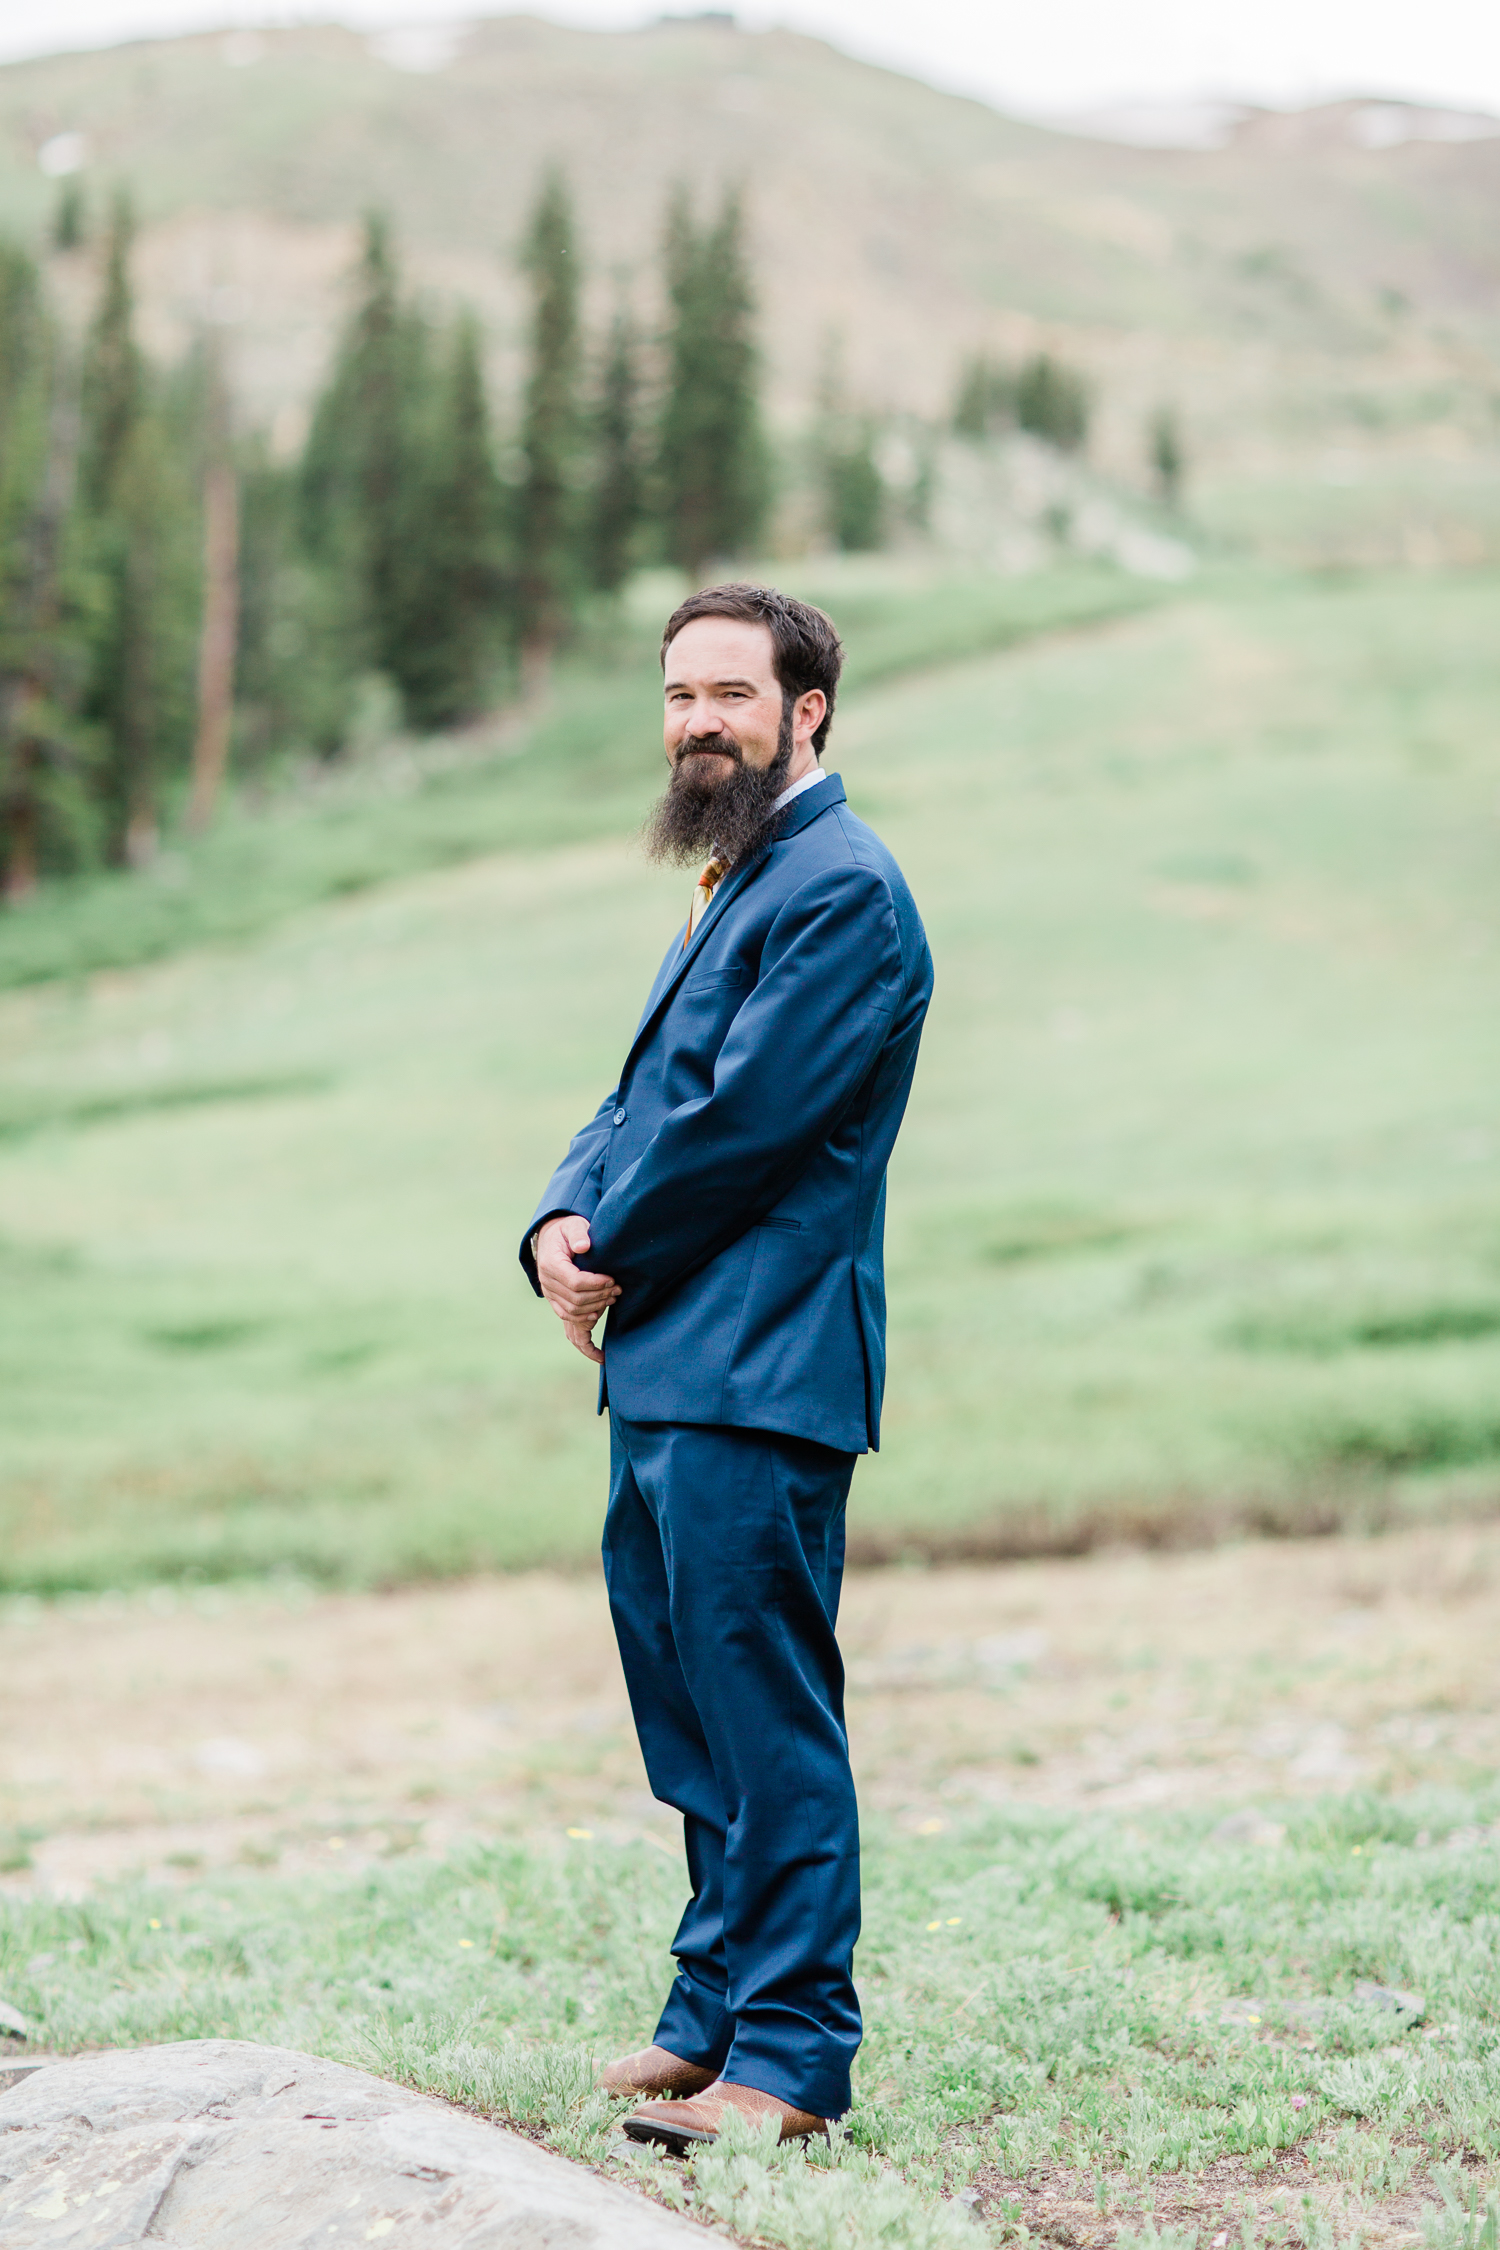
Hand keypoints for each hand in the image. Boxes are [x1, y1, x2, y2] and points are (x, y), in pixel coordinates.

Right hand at [536, 1215, 619, 1365]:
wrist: (552, 1239)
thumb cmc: (566, 1231)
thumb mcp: (572, 1225)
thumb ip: (578, 1232)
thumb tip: (584, 1246)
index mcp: (550, 1265)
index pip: (574, 1282)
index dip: (596, 1284)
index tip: (611, 1279)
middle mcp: (547, 1284)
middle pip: (576, 1301)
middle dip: (600, 1296)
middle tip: (618, 1289)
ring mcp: (551, 1297)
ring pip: (573, 1314)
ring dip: (596, 1309)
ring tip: (613, 1298)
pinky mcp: (558, 1305)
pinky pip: (569, 1325)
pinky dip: (584, 1336)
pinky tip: (599, 1340)